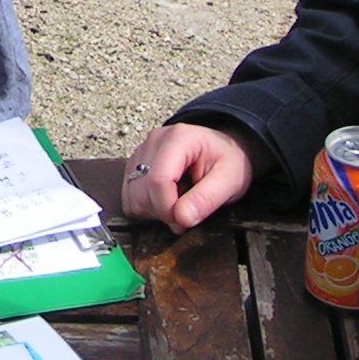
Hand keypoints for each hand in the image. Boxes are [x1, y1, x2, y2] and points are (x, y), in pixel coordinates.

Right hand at [125, 122, 257, 231]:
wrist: (224, 151)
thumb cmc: (228, 161)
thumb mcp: (229, 180)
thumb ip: (207, 199)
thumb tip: (181, 219)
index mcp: (178, 139)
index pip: (158, 180)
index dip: (168, 208)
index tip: (184, 220)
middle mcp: (154, 142)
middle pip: (142, 190)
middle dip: (163, 211)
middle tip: (187, 211)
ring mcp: (141, 152)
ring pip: (132, 196)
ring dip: (153, 211)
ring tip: (178, 202)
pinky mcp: (134, 166)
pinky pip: (129, 197)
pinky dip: (146, 207)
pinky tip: (166, 200)